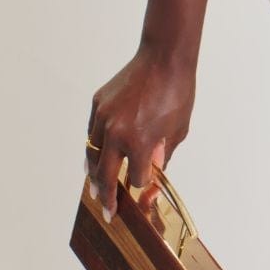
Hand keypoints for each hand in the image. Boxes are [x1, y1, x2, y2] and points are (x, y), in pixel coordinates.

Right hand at [84, 47, 196, 220]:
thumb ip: (161, 157)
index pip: (137, 178)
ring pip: (93, 155)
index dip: (143, 183)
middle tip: (107, 211)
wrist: (164, 59)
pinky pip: (91, 133)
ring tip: (96, 188)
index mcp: (139, 143)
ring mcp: (103, 118)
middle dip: (106, 197)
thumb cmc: (177, 93)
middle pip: (105, 176)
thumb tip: (151, 178)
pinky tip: (96, 156)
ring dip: (94, 174)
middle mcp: (116, 133)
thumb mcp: (177, 132)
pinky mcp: (97, 105)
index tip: (146, 186)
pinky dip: (93, 148)